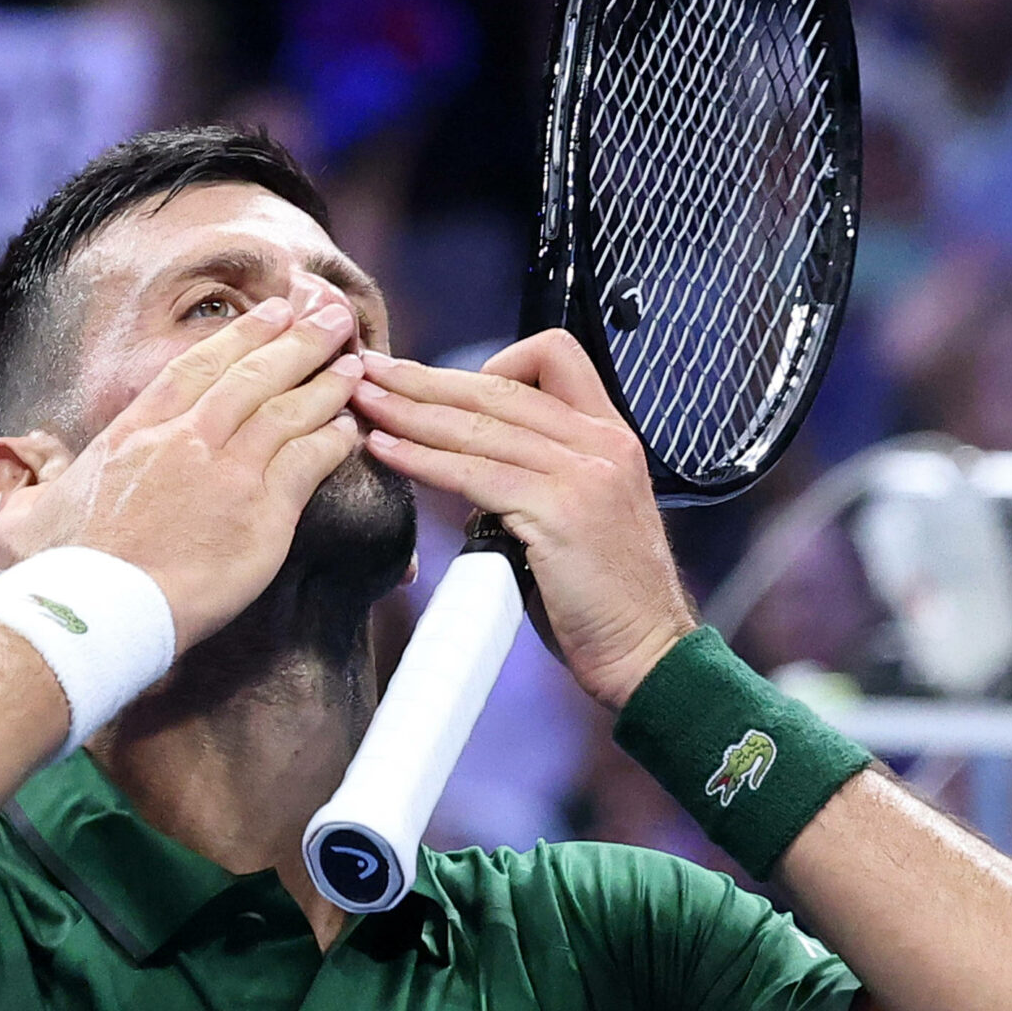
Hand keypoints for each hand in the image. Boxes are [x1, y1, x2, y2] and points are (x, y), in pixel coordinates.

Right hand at [0, 287, 365, 647]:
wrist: (93, 615)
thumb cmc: (53, 577)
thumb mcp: (19, 517)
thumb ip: (26, 485)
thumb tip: (15, 471)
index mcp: (133, 433)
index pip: (195, 368)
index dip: (239, 336)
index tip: (270, 314)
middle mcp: (184, 441)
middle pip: (253, 374)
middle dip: (298, 340)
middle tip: (332, 318)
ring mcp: (227, 474)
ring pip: (288, 410)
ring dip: (326, 382)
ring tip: (353, 362)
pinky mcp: (262, 515)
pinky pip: (310, 462)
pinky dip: (333, 441)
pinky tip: (350, 429)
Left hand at [349, 330, 696, 707]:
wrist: (648, 652)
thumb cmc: (604, 598)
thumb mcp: (580, 515)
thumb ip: (535, 481)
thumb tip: (465, 471)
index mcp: (610, 434)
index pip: (552, 358)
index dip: (490, 363)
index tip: (443, 387)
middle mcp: (603, 442)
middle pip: (498, 388)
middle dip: (424, 378)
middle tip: (371, 371)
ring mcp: (585, 474)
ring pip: (479, 426)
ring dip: (410, 411)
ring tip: (363, 404)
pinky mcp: (561, 512)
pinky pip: (475, 473)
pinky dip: (422, 459)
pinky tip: (386, 451)